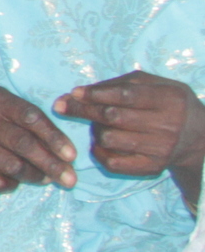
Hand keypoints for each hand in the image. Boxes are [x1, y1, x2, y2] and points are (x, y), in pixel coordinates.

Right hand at [0, 85, 75, 194]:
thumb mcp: (18, 113)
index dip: (53, 137)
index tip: (72, 156)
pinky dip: (12, 184)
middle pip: (22, 143)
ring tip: (46, 179)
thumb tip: (68, 157)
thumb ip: (42, 126)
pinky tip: (16, 180)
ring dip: (35, 176)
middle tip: (70, 179)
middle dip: (50, 163)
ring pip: (12, 165)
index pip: (30, 117)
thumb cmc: (4, 123)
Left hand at [55, 72, 204, 179]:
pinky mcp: (153, 167)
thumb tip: (80, 92)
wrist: (199, 138)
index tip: (74, 92)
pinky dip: (99, 152)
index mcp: (168, 99)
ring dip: (95, 130)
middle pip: (114, 117)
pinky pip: (114, 162)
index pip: (126, 96)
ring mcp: (160, 149)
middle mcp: (167, 125)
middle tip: (61, 105)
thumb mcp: (155, 84)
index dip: (97, 94)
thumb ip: (121, 84)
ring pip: (110, 138)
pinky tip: (100, 143)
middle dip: (83, 110)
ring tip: (97, 124)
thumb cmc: (169, 103)